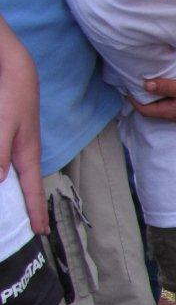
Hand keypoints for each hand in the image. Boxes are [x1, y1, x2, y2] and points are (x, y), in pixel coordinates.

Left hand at [0, 37, 47, 233]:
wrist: (16, 71)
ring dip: (21, 193)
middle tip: (34, 227)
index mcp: (27, 154)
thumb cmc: (11, 97)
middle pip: (28, 186)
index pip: (33, 189)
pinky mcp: (13, 137)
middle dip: (31, 207)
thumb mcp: (2, 125)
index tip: (41, 233)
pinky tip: (6, 179)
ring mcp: (20, 145)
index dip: (36, 211)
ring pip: (20, 176)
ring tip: (22, 209)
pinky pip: (13, 165)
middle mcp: (26, 153)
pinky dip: (12, 178)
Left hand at [129, 77, 175, 121]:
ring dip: (150, 96)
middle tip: (131, 82)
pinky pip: (167, 103)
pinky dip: (160, 96)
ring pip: (158, 106)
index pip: (144, 110)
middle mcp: (173, 115)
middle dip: (139, 98)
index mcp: (170, 112)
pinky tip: (162, 86)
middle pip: (150, 109)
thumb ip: (166, 86)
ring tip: (144, 82)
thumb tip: (145, 84)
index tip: (126, 85)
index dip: (132, 99)